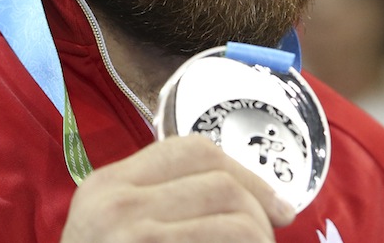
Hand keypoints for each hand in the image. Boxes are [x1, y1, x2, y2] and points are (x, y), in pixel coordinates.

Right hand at [60, 135, 296, 242]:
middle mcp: (117, 206)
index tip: (276, 206)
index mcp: (107, 185)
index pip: (193, 150)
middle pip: (222, 184)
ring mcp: (134, 239)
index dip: (247, 174)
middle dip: (259, 215)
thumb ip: (156, 203)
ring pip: (236, 224)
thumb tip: (243, 194)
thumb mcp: (111, 228)